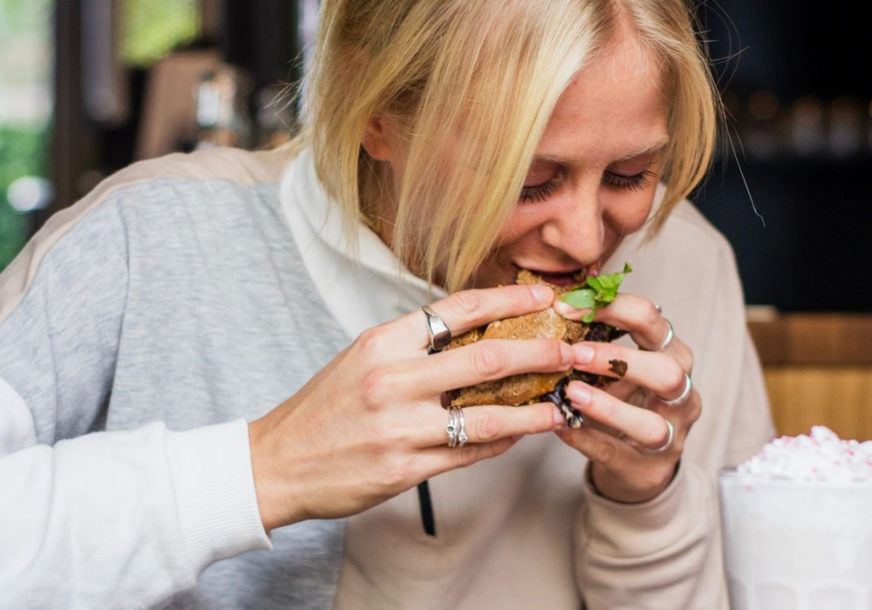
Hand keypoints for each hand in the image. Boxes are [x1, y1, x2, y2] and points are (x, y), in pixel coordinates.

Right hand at [248, 284, 570, 531]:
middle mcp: (393, 379)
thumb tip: (474, 335)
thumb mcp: (361, 359)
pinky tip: (519, 435)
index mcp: (383, 342)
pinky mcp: (404, 469)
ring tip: (561, 404)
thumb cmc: (323, 408)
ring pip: (489, 415)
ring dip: (534, 409)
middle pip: (487, 358)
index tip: (545, 295)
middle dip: (541, 352)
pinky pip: (469, 453)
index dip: (510, 299)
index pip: (459, 308)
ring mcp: (400, 427)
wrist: (276, 462)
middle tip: (572, 350)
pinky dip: (501, 442)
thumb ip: (413, 347)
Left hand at [553, 296, 699, 502]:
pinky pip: (617, 454)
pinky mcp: (649, 469)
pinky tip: (561, 426)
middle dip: (620, 360)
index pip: (652, 319)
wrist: (635, 463)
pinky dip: (587, 439)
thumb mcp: (613, 366)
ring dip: (608, 407)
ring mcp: (671, 435)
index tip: (567, 308)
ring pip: (651, 423)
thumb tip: (550, 304)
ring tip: (570, 393)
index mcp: (671, 353)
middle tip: (575, 354)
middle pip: (668, 371)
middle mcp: (680, 392)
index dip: (612, 308)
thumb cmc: (621, 399)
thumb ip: (593, 339)